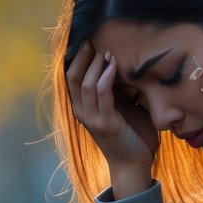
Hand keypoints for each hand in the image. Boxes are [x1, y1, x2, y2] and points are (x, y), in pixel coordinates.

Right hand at [66, 41, 157, 197]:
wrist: (133, 163)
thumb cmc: (129, 135)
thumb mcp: (120, 107)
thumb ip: (116, 89)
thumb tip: (122, 65)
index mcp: (82, 107)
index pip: (70, 77)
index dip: (76, 57)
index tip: (87, 39)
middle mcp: (82, 112)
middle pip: (72, 76)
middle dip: (82, 56)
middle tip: (93, 38)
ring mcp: (92, 118)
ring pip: (85, 83)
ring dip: (96, 64)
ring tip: (107, 52)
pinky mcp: (106, 122)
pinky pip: (101, 94)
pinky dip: (106, 76)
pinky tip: (114, 66)